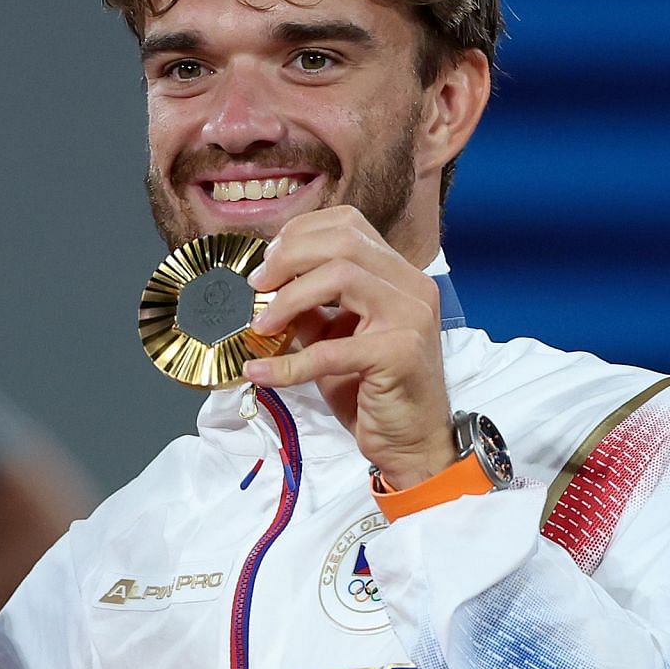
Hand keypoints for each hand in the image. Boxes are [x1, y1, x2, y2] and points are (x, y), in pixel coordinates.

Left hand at [244, 207, 455, 488]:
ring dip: (288, 299)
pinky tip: (260, 371)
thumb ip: (310, 310)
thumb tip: (265, 289)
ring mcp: (411, 317)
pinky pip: (332, 349)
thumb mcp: (335, 339)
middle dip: (288, 257)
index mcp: (398, 275)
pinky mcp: (400, 355)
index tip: (267, 262)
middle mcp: (412, 286)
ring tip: (261, 325)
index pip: (348, 225)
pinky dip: (289, 362)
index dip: (300, 234)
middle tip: (257, 286)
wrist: (413, 444)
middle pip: (343, 242)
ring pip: (341, 276)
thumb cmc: (374, 390)